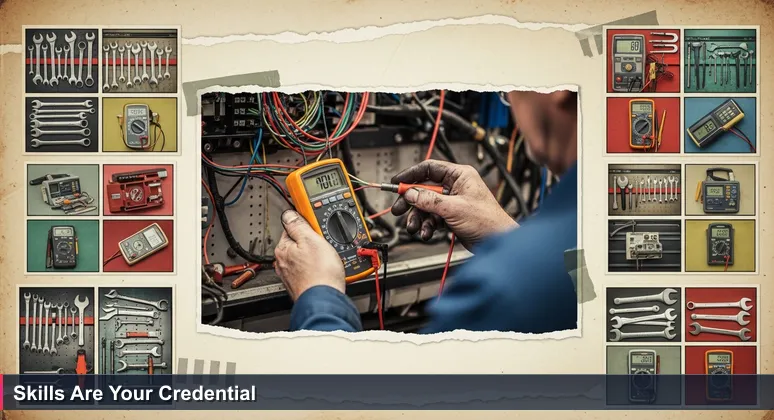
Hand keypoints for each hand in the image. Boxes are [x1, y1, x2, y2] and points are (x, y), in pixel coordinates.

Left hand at [274, 210, 345, 300]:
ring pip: (306, 258)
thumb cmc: (319, 274)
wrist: (325, 300)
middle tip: (325, 245)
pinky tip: (326, 270)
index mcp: (283, 249)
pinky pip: (311, 270)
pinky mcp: (303, 284)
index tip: (316, 226)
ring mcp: (292, 275)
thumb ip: (298, 224)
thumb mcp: (311, 239)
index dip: (307, 225)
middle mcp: (283, 263)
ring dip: (317, 256)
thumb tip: (288, 214)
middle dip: (313, 242)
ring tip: (327, 259)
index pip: (292, 228)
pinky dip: (318, 269)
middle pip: (299, 243)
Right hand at [391, 160, 516, 249]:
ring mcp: (453, 201)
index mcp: (459, 175)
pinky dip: (427, 225)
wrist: (498, 241)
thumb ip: (429, 200)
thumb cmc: (488, 221)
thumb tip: (410, 193)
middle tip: (398, 209)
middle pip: (424, 188)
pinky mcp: (452, 215)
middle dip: (410, 201)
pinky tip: (426, 232)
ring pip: (426, 205)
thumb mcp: (454, 208)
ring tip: (414, 227)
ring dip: (418, 217)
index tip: (396, 183)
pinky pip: (432, 217)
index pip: (429, 168)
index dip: (410, 175)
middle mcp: (455, 186)